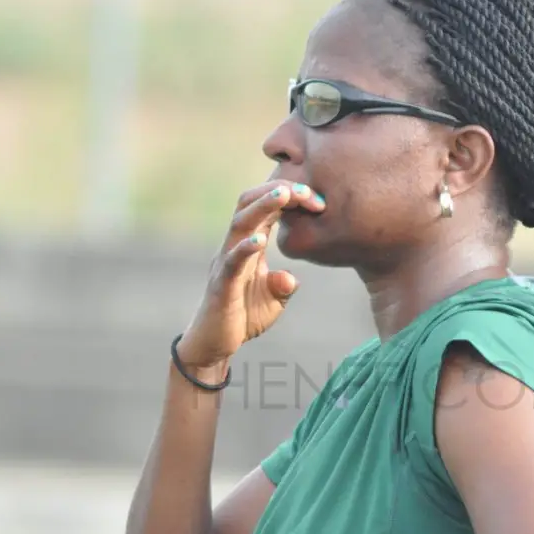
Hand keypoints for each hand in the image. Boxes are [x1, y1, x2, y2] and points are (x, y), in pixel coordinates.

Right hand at [176, 180, 324, 368]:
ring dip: (262, 207)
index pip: (267, 209)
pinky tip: (261, 241)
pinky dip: (245, 249)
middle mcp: (233, 246)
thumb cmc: (243, 315)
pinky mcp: (221, 285)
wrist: (215, 344)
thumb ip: (284, 285)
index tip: (318, 199)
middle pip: (249, 204)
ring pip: (239, 224)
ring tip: (283, 194)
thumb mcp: (274, 299)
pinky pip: (232, 262)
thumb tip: (292, 278)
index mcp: (248, 244)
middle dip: (277, 191)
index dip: (289, 197)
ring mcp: (225, 263)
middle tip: (307, 190)